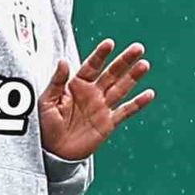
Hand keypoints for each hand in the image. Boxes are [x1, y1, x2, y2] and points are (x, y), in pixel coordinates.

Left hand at [38, 38, 154, 159]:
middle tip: (138, 47)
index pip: (91, 66)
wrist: (53, 152)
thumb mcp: (46, 102)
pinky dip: (138, 103)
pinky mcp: (108, 123)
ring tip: (144, 64)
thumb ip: (56, 82)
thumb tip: (63, 61)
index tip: (110, 43)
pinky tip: (149, 94)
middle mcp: (92, 93)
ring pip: (121, 88)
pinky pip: (125, 111)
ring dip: (133, 77)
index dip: (100, 55)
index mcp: (76, 85)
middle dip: (124, 61)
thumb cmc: (45, 125)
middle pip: (111, 73)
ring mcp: (102, 107)